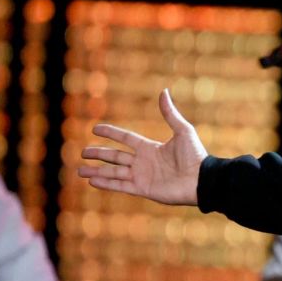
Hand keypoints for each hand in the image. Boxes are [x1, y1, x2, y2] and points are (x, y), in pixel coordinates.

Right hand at [78, 89, 205, 205]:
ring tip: (80, 170)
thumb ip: (170, 113)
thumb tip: (164, 91)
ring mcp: (142, 176)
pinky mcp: (143, 189)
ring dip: (97, 171)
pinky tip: (92, 181)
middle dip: (99, 154)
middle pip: (115, 157)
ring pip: (114, 172)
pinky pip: (121, 186)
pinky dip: (106, 183)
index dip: (111, 133)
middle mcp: (144, 162)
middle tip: (82, 153)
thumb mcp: (183, 131)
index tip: (95, 129)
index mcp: (151, 148)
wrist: (201, 180)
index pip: (126, 139)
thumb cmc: (195, 156)